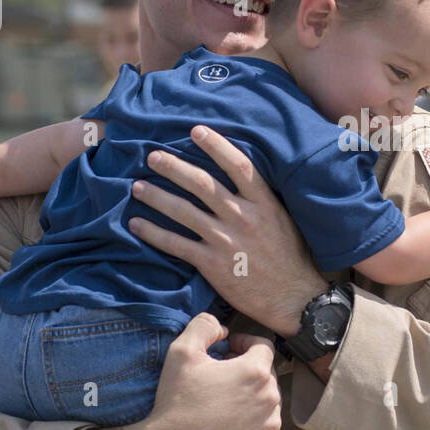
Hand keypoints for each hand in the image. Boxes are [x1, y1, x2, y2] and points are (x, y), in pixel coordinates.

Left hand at [127, 125, 326, 336]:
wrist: (293, 298)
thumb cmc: (291, 257)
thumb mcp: (283, 219)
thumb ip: (261, 199)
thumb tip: (239, 179)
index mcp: (264, 202)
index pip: (238, 165)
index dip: (216, 145)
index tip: (196, 131)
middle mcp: (243, 217)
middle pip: (202, 184)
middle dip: (173, 167)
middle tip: (153, 156)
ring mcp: (226, 240)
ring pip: (183, 211)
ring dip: (157, 196)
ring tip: (137, 186)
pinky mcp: (212, 264)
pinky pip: (176, 244)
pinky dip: (153, 233)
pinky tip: (136, 224)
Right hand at [137, 313, 280, 429]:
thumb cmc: (177, 398)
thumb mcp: (182, 350)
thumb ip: (205, 325)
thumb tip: (224, 329)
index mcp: (256, 371)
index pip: (263, 346)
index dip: (244, 343)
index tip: (227, 350)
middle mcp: (270, 397)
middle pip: (266, 373)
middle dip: (247, 369)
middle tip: (221, 375)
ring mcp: (270, 425)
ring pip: (268, 399)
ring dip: (252, 395)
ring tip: (225, 399)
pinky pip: (266, 425)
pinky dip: (253, 420)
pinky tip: (230, 421)